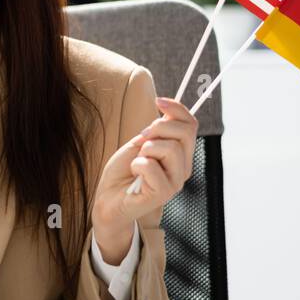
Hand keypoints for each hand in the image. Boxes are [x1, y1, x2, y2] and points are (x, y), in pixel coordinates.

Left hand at [91, 96, 197, 260]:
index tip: (158, 101)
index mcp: (181, 155)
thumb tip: (167, 112)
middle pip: (185, 133)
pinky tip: (134, 175)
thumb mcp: (140, 143)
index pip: (191, 125)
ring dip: (146, 149)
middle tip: (142, 137)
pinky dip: (136, 165)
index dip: (177, 109)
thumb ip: (157, 131)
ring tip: (138, 161)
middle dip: (159, 127)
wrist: (108, 199)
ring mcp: (175, 182)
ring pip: (170, 148)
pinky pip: (150, 165)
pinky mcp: (162, 194)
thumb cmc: (124, 172)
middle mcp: (183, 169)